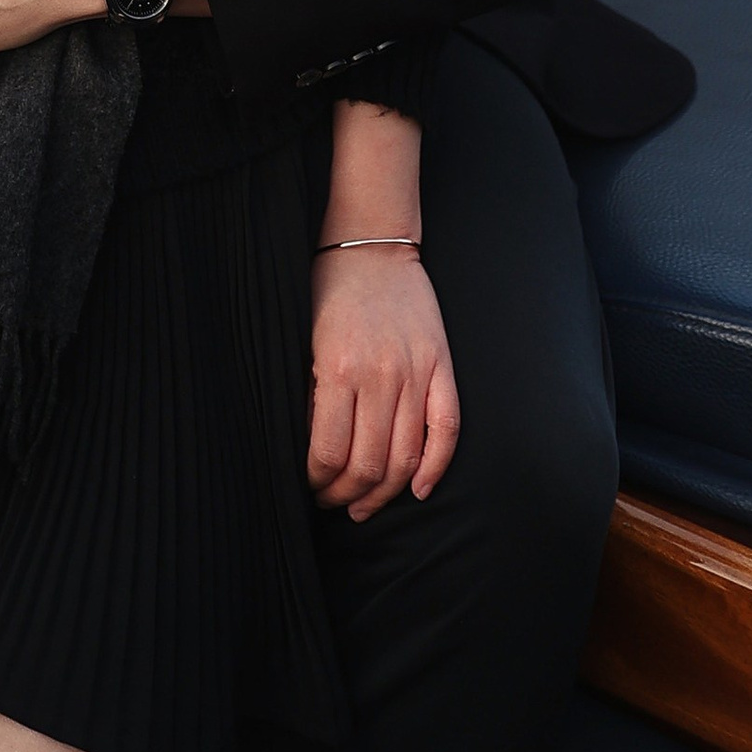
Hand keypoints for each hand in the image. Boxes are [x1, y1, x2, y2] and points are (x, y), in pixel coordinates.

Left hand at [307, 248, 460, 518]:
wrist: (371, 246)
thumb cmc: (328, 292)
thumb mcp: (304, 342)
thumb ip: (314, 396)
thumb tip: (315, 452)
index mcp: (338, 370)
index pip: (329, 453)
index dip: (318, 482)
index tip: (310, 487)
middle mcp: (381, 376)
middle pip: (369, 464)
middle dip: (347, 496)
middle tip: (333, 504)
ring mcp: (416, 372)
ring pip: (406, 456)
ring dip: (384, 492)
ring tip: (364, 505)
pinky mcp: (442, 366)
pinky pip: (447, 428)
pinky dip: (436, 466)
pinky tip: (419, 490)